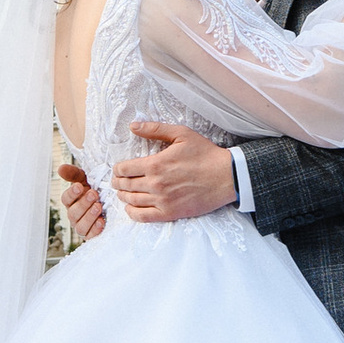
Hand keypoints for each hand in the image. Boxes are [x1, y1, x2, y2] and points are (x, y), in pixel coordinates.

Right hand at [57, 162, 105, 244]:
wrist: (112, 204)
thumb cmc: (95, 190)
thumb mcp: (86, 179)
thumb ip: (74, 174)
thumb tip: (60, 168)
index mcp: (72, 201)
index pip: (66, 199)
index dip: (71, 193)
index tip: (79, 186)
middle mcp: (75, 215)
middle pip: (73, 213)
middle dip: (83, 204)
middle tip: (94, 194)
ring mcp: (82, 226)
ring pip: (80, 226)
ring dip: (89, 216)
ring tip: (98, 206)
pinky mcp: (91, 235)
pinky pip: (90, 236)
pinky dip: (95, 229)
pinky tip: (102, 221)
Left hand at [112, 121, 237, 220]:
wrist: (226, 176)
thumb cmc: (205, 154)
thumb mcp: (181, 134)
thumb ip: (155, 129)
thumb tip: (133, 126)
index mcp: (155, 164)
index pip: (123, 169)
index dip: (117, 169)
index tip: (119, 169)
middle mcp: (155, 184)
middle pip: (125, 186)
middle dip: (118, 183)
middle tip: (118, 181)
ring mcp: (162, 200)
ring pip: (131, 201)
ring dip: (123, 196)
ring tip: (123, 193)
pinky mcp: (170, 213)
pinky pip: (143, 216)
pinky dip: (132, 213)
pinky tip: (131, 208)